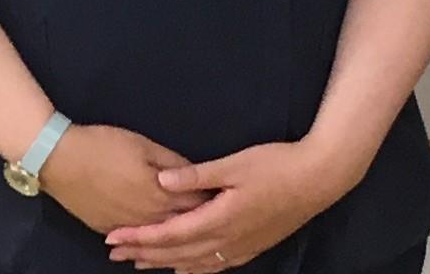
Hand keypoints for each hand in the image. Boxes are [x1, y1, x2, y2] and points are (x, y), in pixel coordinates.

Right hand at [37, 124, 206, 238]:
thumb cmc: (103, 146)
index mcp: (161, 196)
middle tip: (214, 222)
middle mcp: (148, 219)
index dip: (213, 203)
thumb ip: (173, 163)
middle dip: (198, 225)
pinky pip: (134, 242)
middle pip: (181, 228)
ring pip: (158, 241)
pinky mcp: (108, 231)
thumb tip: (194, 174)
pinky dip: (147, 244)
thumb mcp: (143, 145)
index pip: (197, 206)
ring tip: (188, 240)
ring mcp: (127, 229)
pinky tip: (153, 246)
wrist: (59, 160)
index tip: (225, 200)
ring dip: (174, 241)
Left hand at [104, 139, 359, 269]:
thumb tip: (160, 181)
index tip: (113, 237)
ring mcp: (240, 248)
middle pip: (176, 253)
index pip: (170, 234)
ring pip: (194, 263)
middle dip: (143, 253)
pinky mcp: (251, 247)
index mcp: (219, 219)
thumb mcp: (234, 165)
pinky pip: (214, 266)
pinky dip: (192, 268)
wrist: (317, 180)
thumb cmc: (275, 166)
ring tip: (138, 263)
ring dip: (164, 263)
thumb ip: (196, 176)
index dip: (140, 237)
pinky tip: (183, 268)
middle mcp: (227, 241)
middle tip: (114, 253)